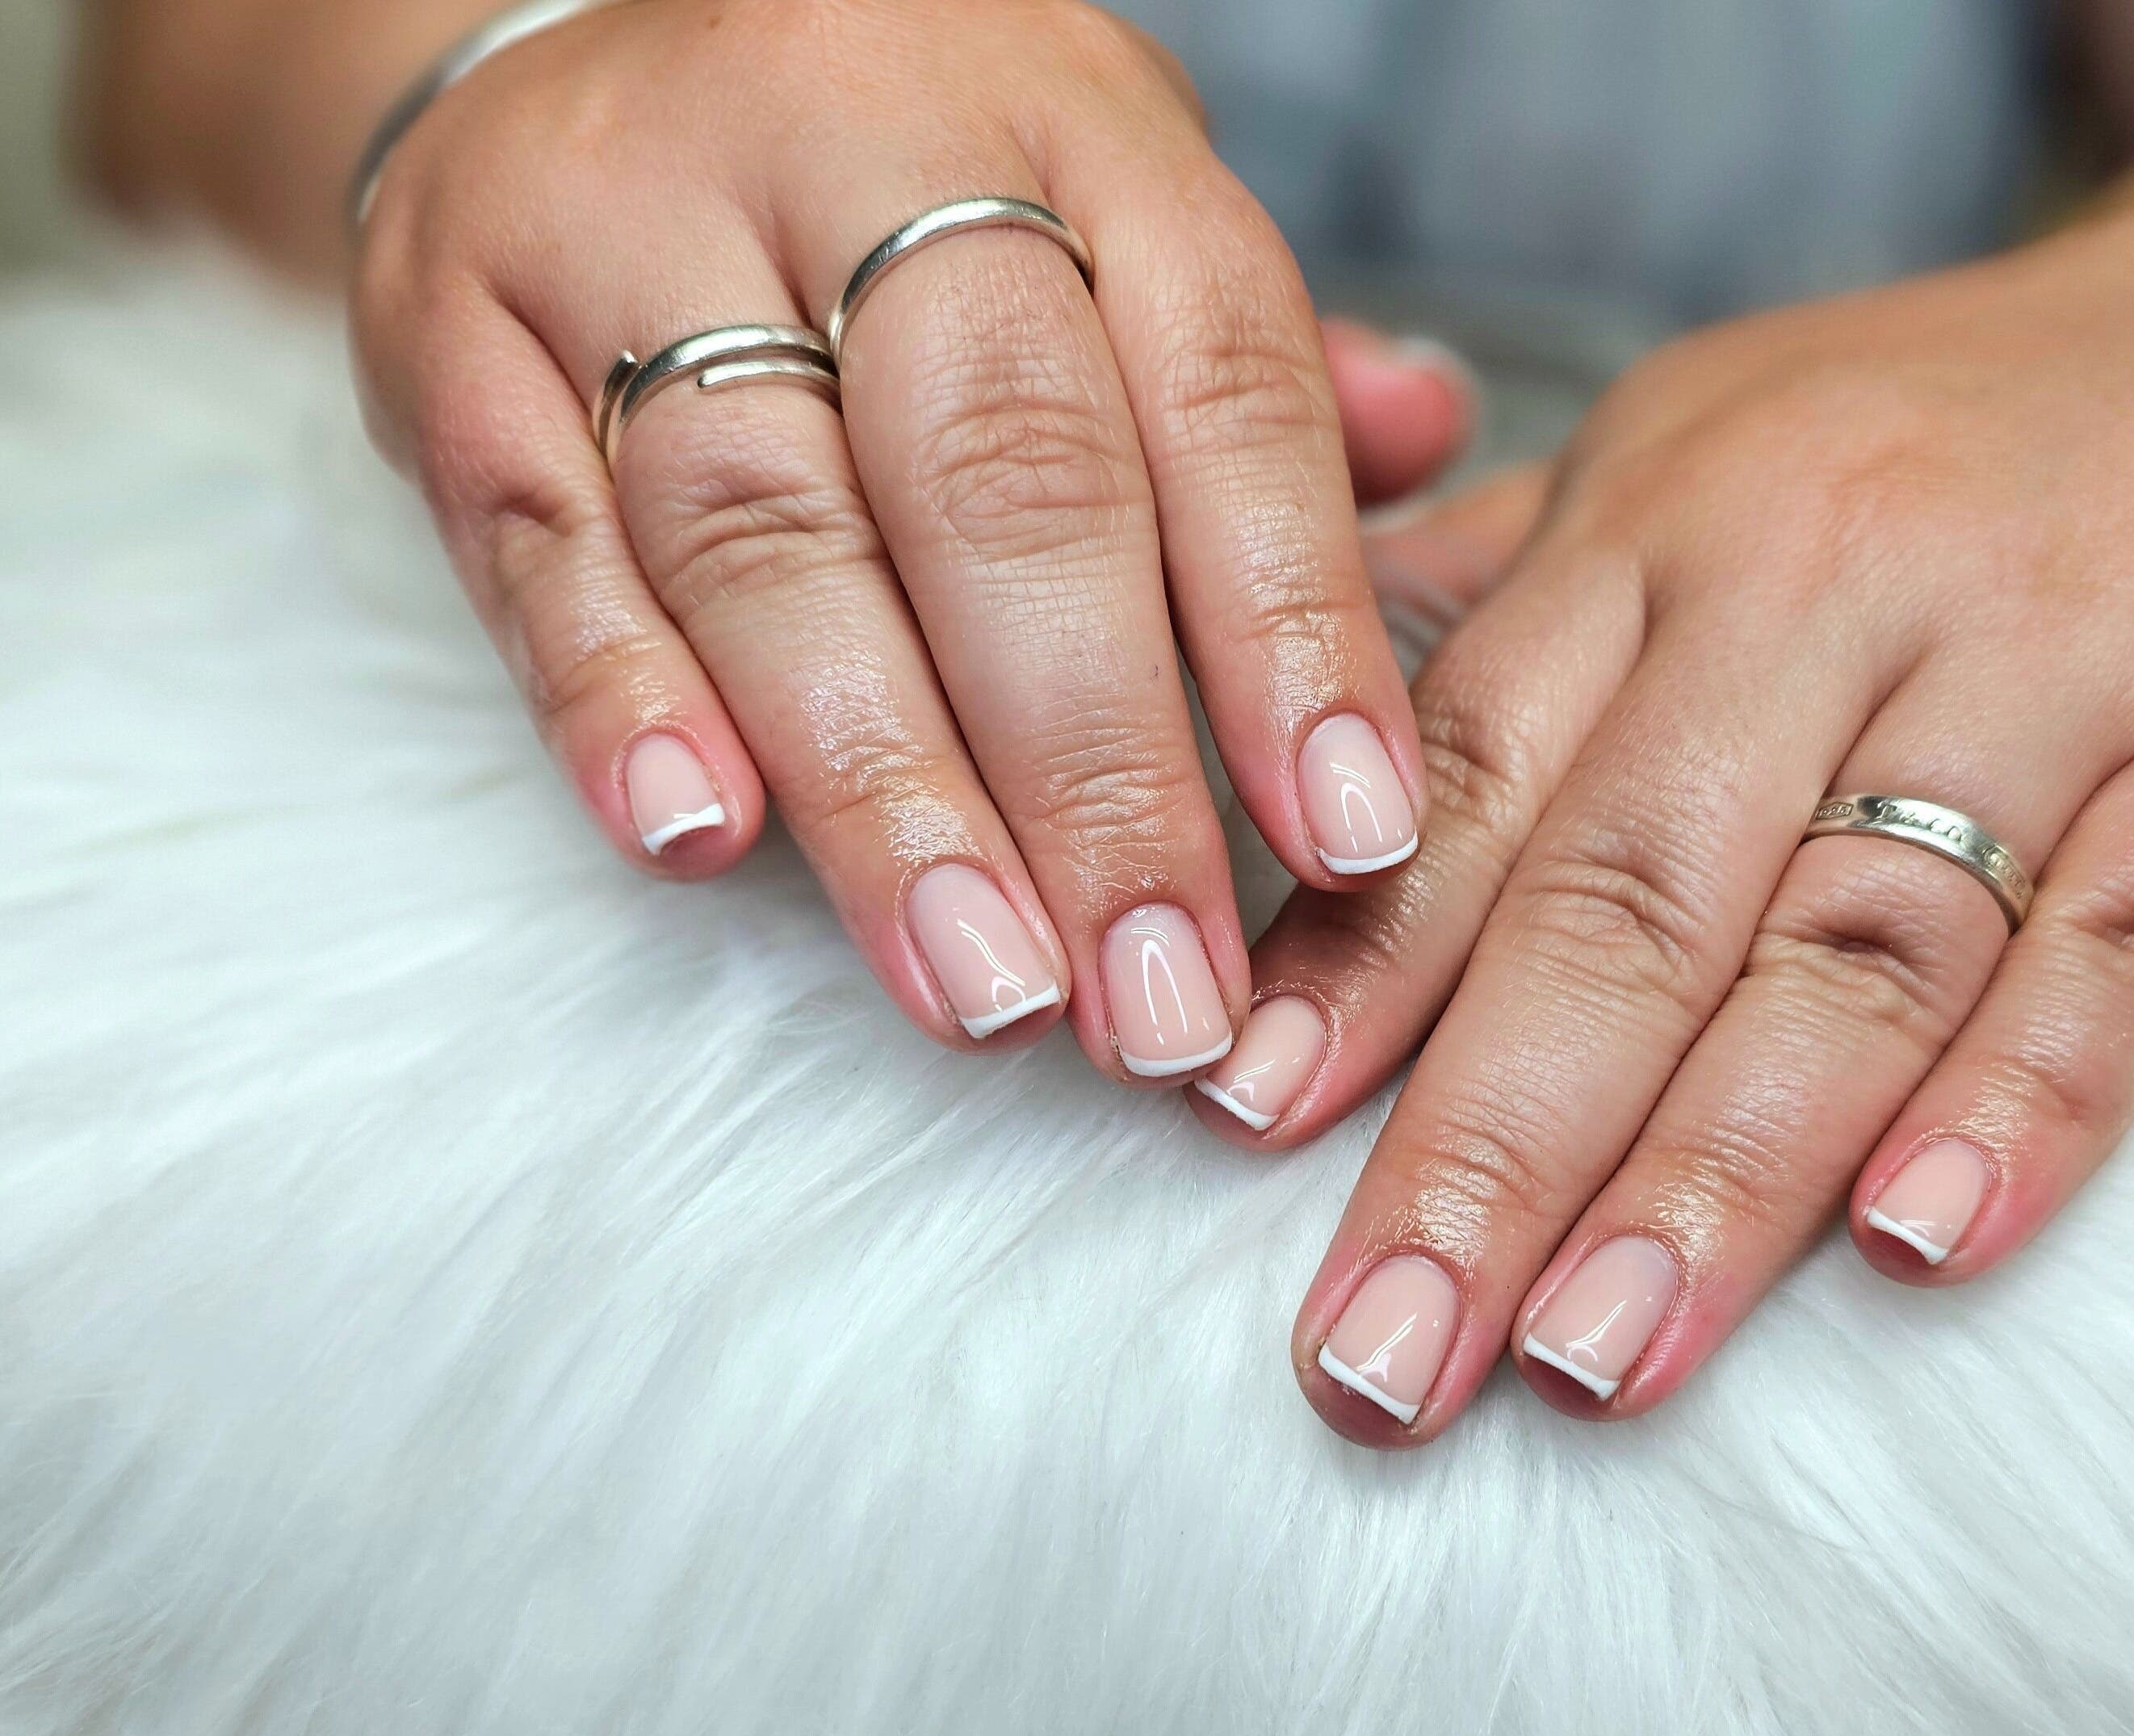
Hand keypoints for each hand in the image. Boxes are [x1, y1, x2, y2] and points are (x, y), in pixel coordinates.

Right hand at [351, 0, 1465, 1080]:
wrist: (586, 30)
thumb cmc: (904, 185)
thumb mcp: (1105, 201)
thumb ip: (1255, 363)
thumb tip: (1437, 442)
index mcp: (1070, 126)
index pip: (1216, 381)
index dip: (1291, 624)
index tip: (1348, 846)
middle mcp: (857, 140)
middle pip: (998, 472)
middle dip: (1094, 761)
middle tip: (1158, 995)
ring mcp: (632, 223)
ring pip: (769, 523)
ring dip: (884, 782)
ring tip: (983, 988)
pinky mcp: (452, 324)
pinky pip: (536, 527)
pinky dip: (618, 695)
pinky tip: (703, 842)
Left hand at [1195, 212, 2133, 1440]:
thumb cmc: (1907, 442)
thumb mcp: (1671, 459)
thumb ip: (1486, 613)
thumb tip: (1254, 758)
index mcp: (1657, 526)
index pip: (1474, 770)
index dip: (1353, 960)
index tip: (1235, 1126)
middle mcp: (1826, 583)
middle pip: (1633, 896)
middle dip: (1489, 1144)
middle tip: (1379, 1354)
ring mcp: (2043, 665)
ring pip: (1856, 945)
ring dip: (1716, 1172)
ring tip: (1589, 1359)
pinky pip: (2125, 945)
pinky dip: (2027, 1102)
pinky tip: (1915, 1245)